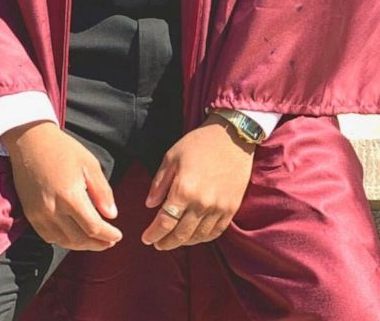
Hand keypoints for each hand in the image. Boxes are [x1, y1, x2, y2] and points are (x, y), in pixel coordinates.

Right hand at [2, 120, 122, 251]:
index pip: (93, 227)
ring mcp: (39, 214)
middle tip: (110, 242)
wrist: (30, 141)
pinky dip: (64, 241)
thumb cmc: (62, 149)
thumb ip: (102, 192)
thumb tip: (112, 215)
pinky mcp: (30, 215)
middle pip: (79, 239)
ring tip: (95, 242)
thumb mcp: (89, 164)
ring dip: (82, 245)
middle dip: (98, 244)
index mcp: (70, 196)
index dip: (108, 235)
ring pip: (64, 241)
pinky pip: (48, 237)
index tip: (118, 235)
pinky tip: (74, 236)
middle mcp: (53, 209)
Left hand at [141, 114, 255, 250]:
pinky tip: (195, 236)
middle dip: (166, 242)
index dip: (153, 233)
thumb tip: (150, 205)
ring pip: (198, 237)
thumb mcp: (172, 156)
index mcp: (184, 189)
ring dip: (184, 242)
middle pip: (180, 234)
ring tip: (174, 241)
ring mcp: (218, 208)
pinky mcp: (231, 208)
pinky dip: (203, 238)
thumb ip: (159, 182)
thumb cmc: (199, 143)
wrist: (232, 136)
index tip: (146, 238)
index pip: (164, 222)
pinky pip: (216, 232)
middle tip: (158, 244)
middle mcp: (201, 203)